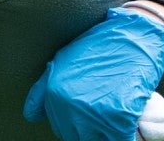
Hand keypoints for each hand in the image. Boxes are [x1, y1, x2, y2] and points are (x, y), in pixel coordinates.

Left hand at [23, 7, 163, 139]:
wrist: (133, 33)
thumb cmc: (99, 46)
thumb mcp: (62, 62)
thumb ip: (42, 91)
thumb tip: (29, 116)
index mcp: (54, 93)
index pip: (61, 128)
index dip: (78, 127)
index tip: (91, 119)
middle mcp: (69, 105)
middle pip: (78, 137)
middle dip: (93, 133)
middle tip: (105, 120)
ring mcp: (93, 112)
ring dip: (109, 135)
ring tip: (117, 121)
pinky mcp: (119, 116)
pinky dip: (128, 137)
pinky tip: (131, 127)